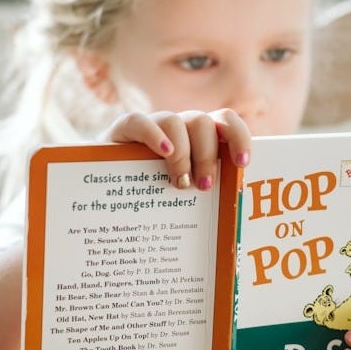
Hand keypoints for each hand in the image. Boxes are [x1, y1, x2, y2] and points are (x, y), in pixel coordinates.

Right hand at [101, 108, 250, 189]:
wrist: (107, 191)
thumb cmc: (154, 197)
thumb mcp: (184, 195)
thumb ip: (205, 195)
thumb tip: (232, 227)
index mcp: (199, 138)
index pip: (225, 121)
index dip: (238, 137)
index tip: (243, 163)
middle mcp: (179, 127)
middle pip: (203, 123)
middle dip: (208, 155)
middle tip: (204, 186)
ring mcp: (152, 126)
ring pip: (176, 121)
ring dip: (184, 153)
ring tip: (180, 184)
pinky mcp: (123, 130)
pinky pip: (140, 121)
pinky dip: (154, 135)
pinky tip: (164, 153)